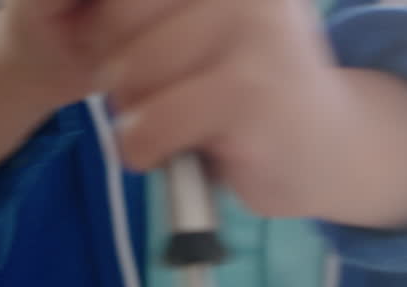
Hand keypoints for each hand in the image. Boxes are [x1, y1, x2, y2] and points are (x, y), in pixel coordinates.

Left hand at [0, 0, 406, 225]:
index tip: (135, 60)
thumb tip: (75, 11)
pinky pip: (149, 123)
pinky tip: (174, 152)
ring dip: (132, 115)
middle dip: (117, 71)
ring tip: (175, 124)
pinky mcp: (248, 94)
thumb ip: (148, 15)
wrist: (331, 149)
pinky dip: (144, 150)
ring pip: (128, 73)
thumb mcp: (200, 29)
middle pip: (114, 21)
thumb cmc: (249, 90)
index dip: (106, 28)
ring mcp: (252, 33)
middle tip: (158, 97)